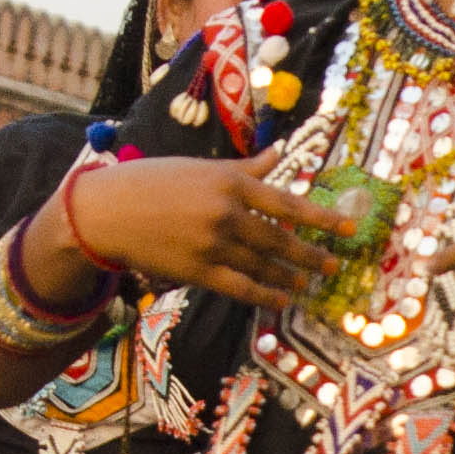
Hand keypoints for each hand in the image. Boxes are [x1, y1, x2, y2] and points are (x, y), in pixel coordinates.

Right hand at [62, 154, 354, 311]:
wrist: (105, 211)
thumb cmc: (152, 182)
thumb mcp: (201, 167)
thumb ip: (245, 167)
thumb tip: (279, 154)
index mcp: (230, 182)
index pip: (287, 202)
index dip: (321, 218)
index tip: (349, 228)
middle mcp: (226, 213)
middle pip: (280, 239)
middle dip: (311, 254)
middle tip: (332, 266)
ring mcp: (212, 244)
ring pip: (263, 265)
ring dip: (291, 276)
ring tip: (309, 283)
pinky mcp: (198, 271)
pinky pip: (241, 287)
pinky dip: (266, 294)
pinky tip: (282, 299)